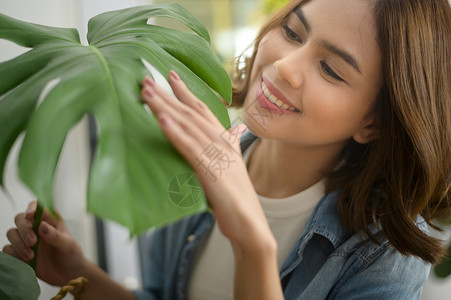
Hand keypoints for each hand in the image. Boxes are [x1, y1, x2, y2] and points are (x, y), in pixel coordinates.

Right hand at [3, 202, 85, 285]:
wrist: (68, 275)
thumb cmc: (72, 255)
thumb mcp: (68, 245)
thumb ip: (55, 235)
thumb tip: (42, 225)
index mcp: (50, 220)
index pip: (37, 207)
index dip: (31, 208)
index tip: (29, 216)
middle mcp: (36, 227)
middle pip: (20, 219)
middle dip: (24, 229)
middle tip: (33, 242)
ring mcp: (27, 240)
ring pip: (12, 233)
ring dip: (18, 243)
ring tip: (30, 256)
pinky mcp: (20, 253)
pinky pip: (8, 249)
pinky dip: (12, 254)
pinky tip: (24, 261)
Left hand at [141, 71, 273, 249]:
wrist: (249, 224)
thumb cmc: (237, 197)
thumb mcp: (234, 166)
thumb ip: (233, 145)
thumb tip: (236, 131)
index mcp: (225, 141)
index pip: (203, 109)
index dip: (186, 91)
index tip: (170, 75)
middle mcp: (221, 142)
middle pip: (191, 112)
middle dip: (168, 94)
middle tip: (146, 78)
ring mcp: (216, 155)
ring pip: (188, 125)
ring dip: (165, 107)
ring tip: (146, 92)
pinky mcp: (210, 170)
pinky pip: (189, 147)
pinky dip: (174, 132)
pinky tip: (160, 119)